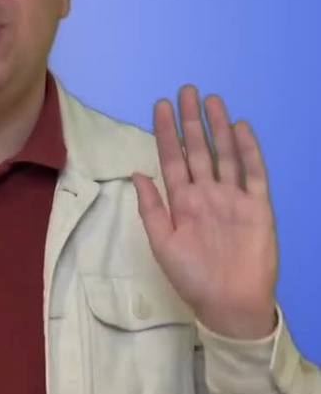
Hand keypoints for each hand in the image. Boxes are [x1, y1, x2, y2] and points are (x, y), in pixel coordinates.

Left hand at [132, 85, 277, 339]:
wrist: (230, 303)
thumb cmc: (192, 277)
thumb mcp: (162, 244)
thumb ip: (151, 208)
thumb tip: (137, 173)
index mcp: (182, 201)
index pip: (172, 158)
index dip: (166, 132)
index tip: (160, 105)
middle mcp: (207, 193)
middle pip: (199, 149)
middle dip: (191, 120)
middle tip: (187, 90)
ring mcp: (232, 197)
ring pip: (225, 154)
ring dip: (218, 127)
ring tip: (211, 100)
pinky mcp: (257, 206)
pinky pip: (253, 173)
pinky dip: (248, 150)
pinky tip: (240, 128)